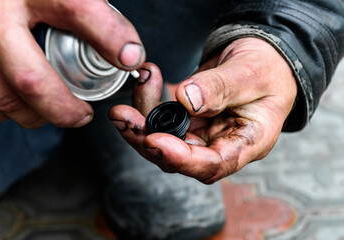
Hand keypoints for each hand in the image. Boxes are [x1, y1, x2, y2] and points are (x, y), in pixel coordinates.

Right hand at [0, 0, 144, 127]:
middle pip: (30, 79)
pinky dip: (5, 109)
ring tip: (56, 112)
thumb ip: (89, 11)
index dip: (111, 38)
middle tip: (82, 116)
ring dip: (34, 115)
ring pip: (2, 97)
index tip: (131, 60)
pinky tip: (22, 104)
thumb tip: (128, 52)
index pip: (77, 8)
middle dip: (63, 109)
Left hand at [109, 37, 296, 183]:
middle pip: (178, 156)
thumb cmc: (268, 70)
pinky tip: (149, 78)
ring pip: (163, 137)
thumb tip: (186, 99)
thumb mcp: (252, 74)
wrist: (261, 58)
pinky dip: (149, 99)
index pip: (212, 164)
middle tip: (124, 117)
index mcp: (246, 144)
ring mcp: (201, 131)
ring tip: (137, 88)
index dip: (181, 159)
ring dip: (142, 118)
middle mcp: (220, 143)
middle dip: (146, 139)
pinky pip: (161, 116)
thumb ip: (221, 88)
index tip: (154, 141)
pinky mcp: (187, 117)